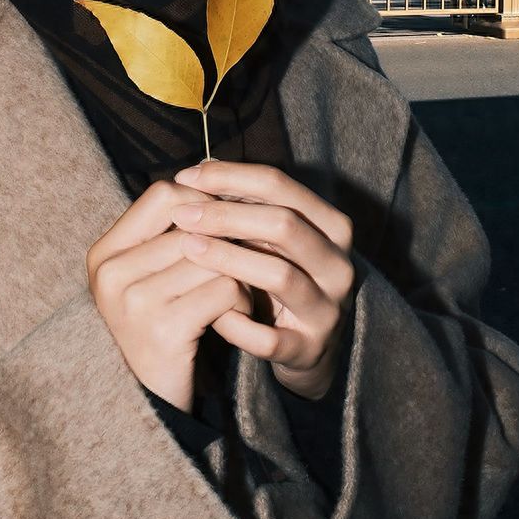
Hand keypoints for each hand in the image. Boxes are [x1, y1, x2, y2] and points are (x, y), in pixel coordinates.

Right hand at [87, 180, 255, 412]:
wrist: (154, 405)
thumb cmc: (164, 329)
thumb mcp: (153, 277)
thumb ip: (173, 234)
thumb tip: (219, 179)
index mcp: (103, 254)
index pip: (162, 195)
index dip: (203, 200)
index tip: (227, 220)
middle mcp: (109, 274)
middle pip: (193, 225)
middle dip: (228, 240)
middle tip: (244, 260)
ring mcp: (133, 303)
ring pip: (213, 255)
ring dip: (238, 272)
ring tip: (238, 292)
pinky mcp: (163, 330)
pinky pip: (224, 289)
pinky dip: (241, 301)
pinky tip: (236, 316)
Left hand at [167, 160, 356, 401]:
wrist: (310, 345)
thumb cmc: (281, 275)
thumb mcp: (273, 237)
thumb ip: (246, 205)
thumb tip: (200, 169)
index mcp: (332, 227)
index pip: (281, 185)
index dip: (230, 176)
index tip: (187, 176)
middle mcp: (338, 265)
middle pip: (284, 225)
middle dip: (225, 215)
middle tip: (181, 214)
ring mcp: (327, 309)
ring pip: (279, 275)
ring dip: (227, 258)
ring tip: (187, 248)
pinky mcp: (309, 348)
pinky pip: (267, 336)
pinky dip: (234, 322)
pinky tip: (208, 312)